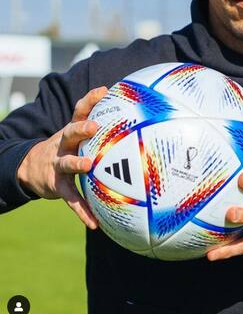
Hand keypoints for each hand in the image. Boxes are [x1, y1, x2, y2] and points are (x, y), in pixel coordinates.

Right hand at [16, 87, 107, 228]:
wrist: (30, 168)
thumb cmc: (68, 149)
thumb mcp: (79, 136)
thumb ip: (104, 128)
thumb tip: (140, 121)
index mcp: (72, 132)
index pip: (80, 111)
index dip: (90, 100)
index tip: (104, 90)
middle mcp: (63, 145)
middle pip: (70, 133)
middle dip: (81, 128)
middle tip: (94, 126)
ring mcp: (58, 164)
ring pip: (66, 163)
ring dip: (77, 163)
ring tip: (88, 165)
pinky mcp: (57, 185)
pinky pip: (71, 199)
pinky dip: (82, 210)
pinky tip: (94, 223)